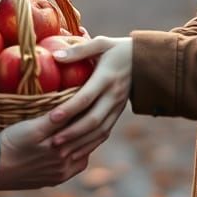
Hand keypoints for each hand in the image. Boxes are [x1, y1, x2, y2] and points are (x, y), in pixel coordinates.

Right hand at [0, 112, 88, 189]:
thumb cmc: (11, 144)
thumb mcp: (33, 128)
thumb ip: (55, 120)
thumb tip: (75, 107)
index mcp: (63, 151)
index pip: (85, 130)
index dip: (91, 113)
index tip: (93, 100)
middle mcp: (64, 166)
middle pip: (86, 143)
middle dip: (92, 127)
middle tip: (95, 109)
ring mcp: (59, 175)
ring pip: (82, 156)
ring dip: (87, 141)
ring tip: (89, 125)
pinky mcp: (52, 180)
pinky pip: (74, 168)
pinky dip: (79, 156)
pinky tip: (76, 147)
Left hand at [47, 36, 132, 163]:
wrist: (144, 61)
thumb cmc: (117, 49)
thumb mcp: (101, 44)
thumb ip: (79, 50)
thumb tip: (56, 57)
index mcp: (107, 78)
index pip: (87, 97)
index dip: (69, 109)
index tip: (52, 118)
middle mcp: (113, 96)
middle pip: (92, 120)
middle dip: (72, 133)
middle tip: (53, 142)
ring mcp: (117, 108)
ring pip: (99, 131)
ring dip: (80, 143)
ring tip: (60, 153)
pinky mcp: (118, 114)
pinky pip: (104, 133)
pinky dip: (90, 145)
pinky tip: (75, 153)